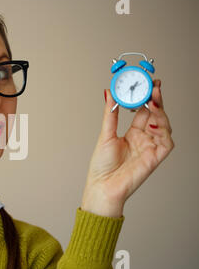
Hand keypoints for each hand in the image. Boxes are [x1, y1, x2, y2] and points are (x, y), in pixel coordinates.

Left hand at [81, 79, 173, 217]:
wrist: (102, 185)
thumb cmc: (101, 166)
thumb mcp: (105, 134)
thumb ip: (110, 113)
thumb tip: (108, 93)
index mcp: (132, 133)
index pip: (143, 110)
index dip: (146, 97)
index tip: (147, 83)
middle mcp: (143, 139)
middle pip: (155, 115)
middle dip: (156, 99)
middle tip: (154, 85)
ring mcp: (150, 147)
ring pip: (163, 125)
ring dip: (160, 111)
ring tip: (153, 99)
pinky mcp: (155, 157)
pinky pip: (166, 141)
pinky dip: (162, 130)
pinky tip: (153, 121)